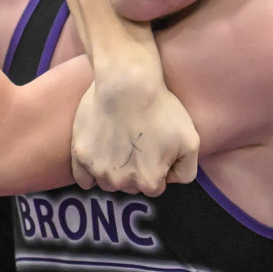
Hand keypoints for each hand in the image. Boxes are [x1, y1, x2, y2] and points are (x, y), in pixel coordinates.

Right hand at [71, 77, 198, 195]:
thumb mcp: (191, 142)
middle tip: (136, 144)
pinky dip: (89, 174)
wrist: (127, 84)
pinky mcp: (80, 155)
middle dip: (134, 170)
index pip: (154, 187)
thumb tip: (170, 179)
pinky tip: (98, 159)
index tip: (154, 150)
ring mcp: (98, 170)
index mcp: (148, 182)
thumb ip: (186, 171)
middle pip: (130, 186)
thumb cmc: (161, 110)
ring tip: (118, 146)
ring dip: (113, 171)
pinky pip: (82, 179)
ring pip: (107, 183)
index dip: (156, 168)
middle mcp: (121, 182)